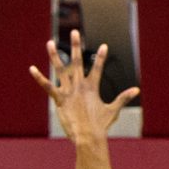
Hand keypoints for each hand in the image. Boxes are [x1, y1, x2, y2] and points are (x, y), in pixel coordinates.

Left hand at [30, 32, 138, 147]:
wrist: (88, 136)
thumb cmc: (100, 125)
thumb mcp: (113, 110)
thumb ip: (123, 98)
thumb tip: (137, 90)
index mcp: (92, 87)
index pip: (98, 68)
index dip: (101, 57)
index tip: (104, 45)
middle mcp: (80, 86)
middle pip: (77, 61)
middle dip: (76, 46)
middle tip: (74, 32)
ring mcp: (68, 91)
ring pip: (60, 70)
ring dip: (55, 56)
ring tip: (49, 43)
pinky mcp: (59, 99)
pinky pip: (47, 86)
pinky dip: (39, 78)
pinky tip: (32, 69)